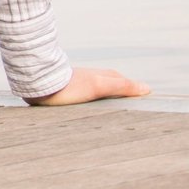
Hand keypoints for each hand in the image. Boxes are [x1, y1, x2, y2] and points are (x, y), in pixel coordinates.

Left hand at [24, 67, 151, 105]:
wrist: (41, 84)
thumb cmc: (70, 86)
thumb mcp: (99, 86)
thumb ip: (122, 87)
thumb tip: (147, 88)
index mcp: (103, 76)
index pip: (124, 83)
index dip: (134, 90)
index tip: (145, 99)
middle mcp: (93, 78)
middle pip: (112, 86)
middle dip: (121, 94)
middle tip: (133, 107)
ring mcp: (81, 84)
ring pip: (99, 92)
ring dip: (107, 99)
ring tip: (115, 113)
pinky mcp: (69, 92)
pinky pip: (87, 98)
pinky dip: (94, 103)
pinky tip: (91, 111)